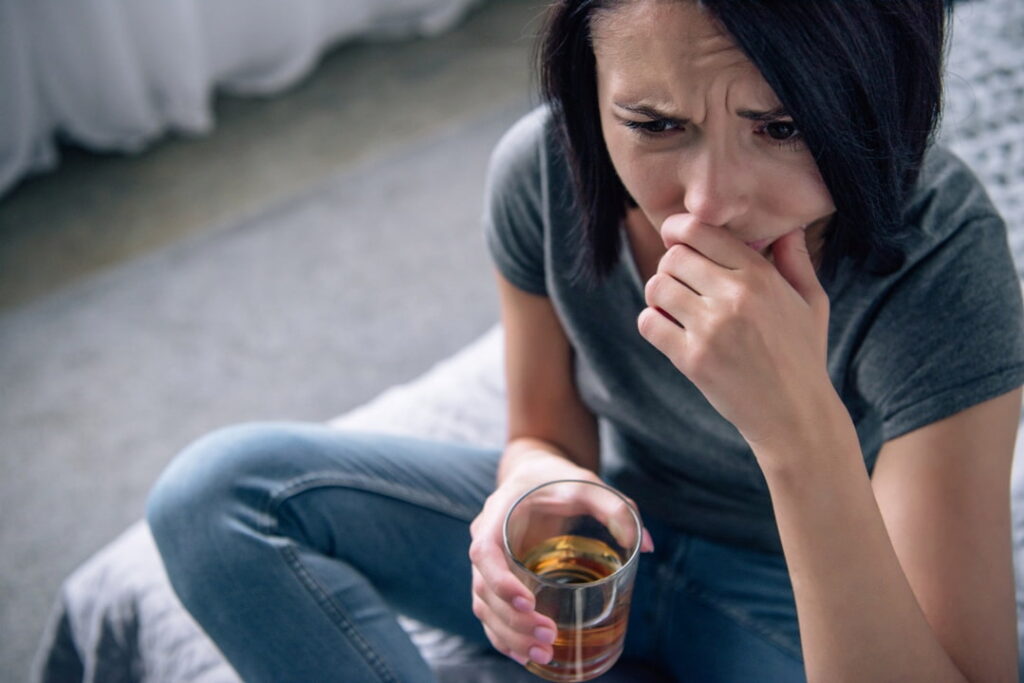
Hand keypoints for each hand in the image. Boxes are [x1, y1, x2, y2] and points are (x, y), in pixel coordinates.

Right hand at [468, 453, 652, 666]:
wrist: (533, 473)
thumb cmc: (558, 478)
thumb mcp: (587, 484)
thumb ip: (615, 507)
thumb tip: (648, 545)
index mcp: (498, 514)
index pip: (484, 552)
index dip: (500, 581)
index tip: (529, 602)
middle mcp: (485, 539)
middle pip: (483, 589)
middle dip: (512, 620)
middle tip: (548, 637)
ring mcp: (488, 562)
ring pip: (484, 607)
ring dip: (509, 634)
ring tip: (544, 654)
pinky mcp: (497, 578)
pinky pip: (491, 612)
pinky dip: (504, 636)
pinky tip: (526, 655)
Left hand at [637, 214, 836, 452]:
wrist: (796, 415)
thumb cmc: (803, 356)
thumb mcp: (812, 302)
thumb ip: (796, 261)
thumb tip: (787, 226)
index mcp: (761, 275)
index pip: (699, 230)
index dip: (677, 231)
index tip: (675, 241)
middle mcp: (736, 296)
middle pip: (673, 256)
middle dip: (669, 266)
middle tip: (679, 282)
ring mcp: (712, 328)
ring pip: (656, 287)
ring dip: (657, 294)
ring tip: (672, 307)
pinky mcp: (693, 359)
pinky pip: (649, 323)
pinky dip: (651, 322)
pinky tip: (667, 330)